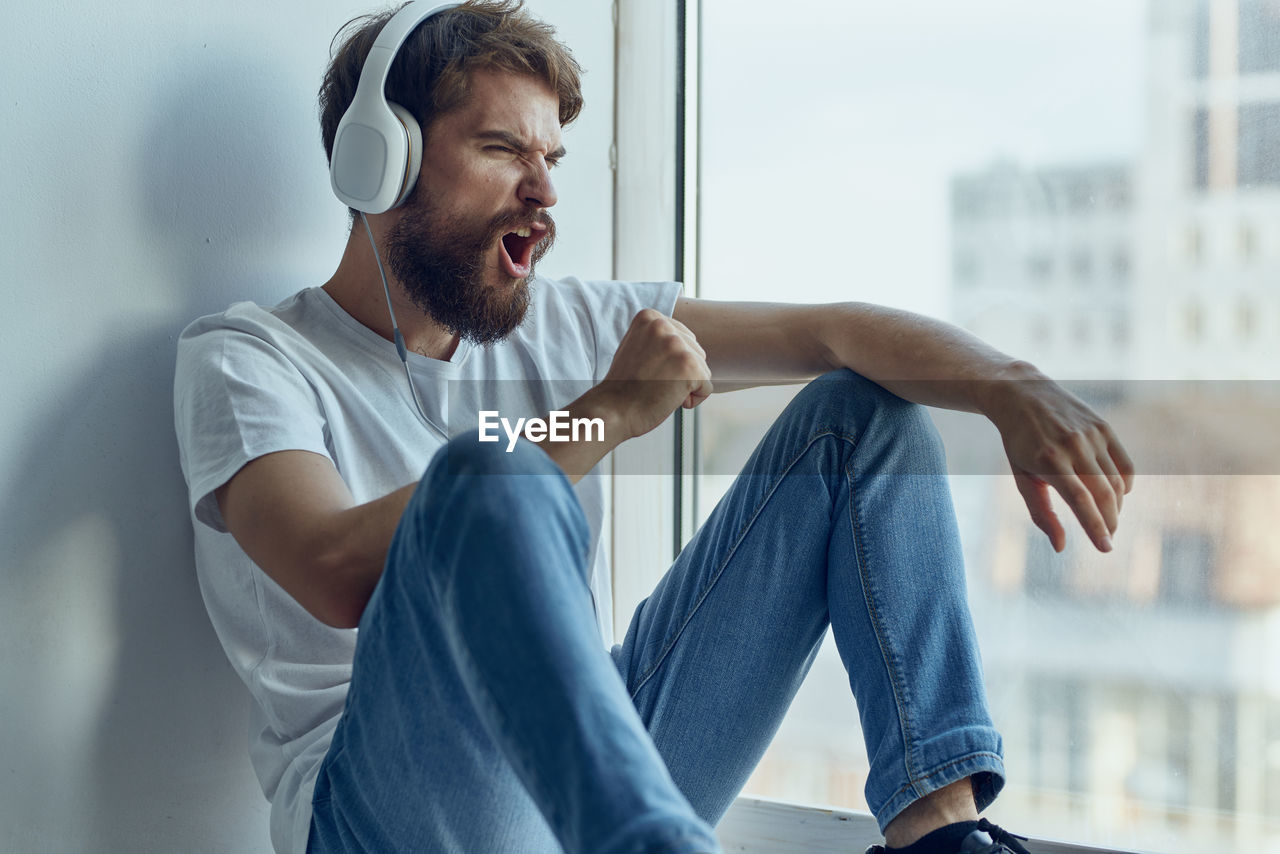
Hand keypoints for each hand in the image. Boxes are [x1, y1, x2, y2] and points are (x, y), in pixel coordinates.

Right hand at [595, 309, 712, 440]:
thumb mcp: (637, 347)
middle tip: (652, 382)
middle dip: (680, 372)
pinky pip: (706, 388)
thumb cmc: (624, 386)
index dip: (670, 362)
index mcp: (650, 317)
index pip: (683, 338)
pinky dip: (693, 400)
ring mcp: (677, 345)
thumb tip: (686, 340)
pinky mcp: (690, 366)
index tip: (647, 370)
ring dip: (686, 385)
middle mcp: (663, 326)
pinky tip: (668, 400)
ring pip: (702, 369)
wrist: (612, 411)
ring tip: (658, 389)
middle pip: (696, 351)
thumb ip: (659, 338)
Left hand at [984, 369, 1134, 552]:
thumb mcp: (1021, 477)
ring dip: (1115, 507)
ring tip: (1106, 518)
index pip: (1080, 500)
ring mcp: (1092, 435)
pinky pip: (1125, 465)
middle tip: (1106, 538)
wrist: (1023, 394)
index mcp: (1048, 460)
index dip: (1095, 526)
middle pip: (1103, 494)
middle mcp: (1073, 445)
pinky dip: (1125, 486)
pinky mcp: (1104, 427)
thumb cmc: (1019, 443)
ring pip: (1117, 483)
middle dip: (1109, 522)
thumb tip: (1060, 547)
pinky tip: (1116, 495)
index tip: (1106, 548)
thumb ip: (1041, 512)